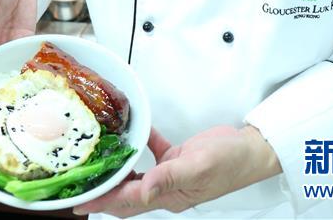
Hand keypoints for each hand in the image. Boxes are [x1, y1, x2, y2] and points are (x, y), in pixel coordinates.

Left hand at [73, 124, 280, 216]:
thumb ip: (170, 177)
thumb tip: (143, 189)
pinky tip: (135, 130)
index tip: (80, 201)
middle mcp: (167, 189)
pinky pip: (154, 150)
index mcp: (170, 197)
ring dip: (118, 169)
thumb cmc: (231, 162)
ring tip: (99, 160)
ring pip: (136, 175)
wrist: (251, 150)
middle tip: (81, 181)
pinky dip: (142, 141)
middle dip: (104, 189)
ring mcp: (171, 173)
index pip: (128, 203)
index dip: (103, 200)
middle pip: (127, 193)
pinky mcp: (178, 157)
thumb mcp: (200, 167)